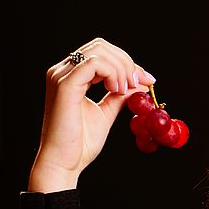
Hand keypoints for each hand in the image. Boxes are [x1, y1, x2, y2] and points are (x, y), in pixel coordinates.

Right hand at [29, 38, 155, 191]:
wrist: (64, 162)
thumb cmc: (80, 143)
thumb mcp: (106, 113)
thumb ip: (119, 96)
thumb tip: (138, 84)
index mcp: (71, 76)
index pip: (101, 53)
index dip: (128, 63)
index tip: (147, 80)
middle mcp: (63, 71)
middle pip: (101, 46)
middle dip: (127, 63)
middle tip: (138, 84)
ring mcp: (62, 76)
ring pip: (99, 51)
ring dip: (122, 69)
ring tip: (125, 91)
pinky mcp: (65, 85)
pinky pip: (94, 64)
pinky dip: (113, 73)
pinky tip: (116, 91)